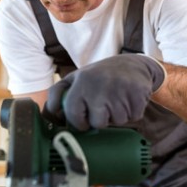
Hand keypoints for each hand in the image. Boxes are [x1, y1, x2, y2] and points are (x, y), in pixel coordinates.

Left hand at [45, 54, 165, 130]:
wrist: (132, 64)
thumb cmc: (98, 76)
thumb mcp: (76, 78)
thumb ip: (59, 94)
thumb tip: (48, 115)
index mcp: (81, 81)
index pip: (72, 113)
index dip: (77, 122)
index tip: (82, 121)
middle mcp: (99, 86)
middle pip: (97, 122)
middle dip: (99, 120)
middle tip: (101, 108)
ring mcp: (119, 91)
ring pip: (116, 122)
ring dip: (116, 116)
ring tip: (115, 100)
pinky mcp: (137, 95)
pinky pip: (132, 118)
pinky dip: (130, 113)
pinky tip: (127, 99)